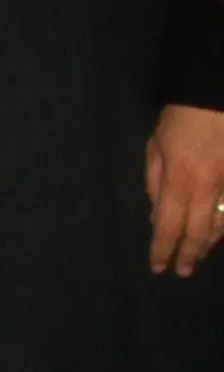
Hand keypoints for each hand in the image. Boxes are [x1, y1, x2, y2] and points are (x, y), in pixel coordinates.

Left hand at [145, 102, 223, 275]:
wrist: (216, 99)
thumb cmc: (181, 119)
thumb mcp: (156, 146)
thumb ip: (154, 182)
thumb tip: (156, 216)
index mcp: (178, 179)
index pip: (167, 226)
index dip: (162, 250)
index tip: (157, 267)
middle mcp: (207, 190)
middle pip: (198, 234)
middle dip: (188, 256)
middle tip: (181, 272)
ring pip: (220, 228)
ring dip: (208, 246)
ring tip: (196, 256)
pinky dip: (223, 228)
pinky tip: (216, 236)